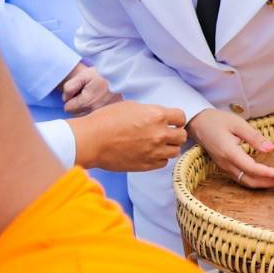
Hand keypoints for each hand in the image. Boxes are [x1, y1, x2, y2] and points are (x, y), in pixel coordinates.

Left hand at [60, 63, 119, 113]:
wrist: (121, 76)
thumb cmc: (101, 74)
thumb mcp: (82, 75)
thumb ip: (69, 87)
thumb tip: (65, 99)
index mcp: (86, 102)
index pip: (67, 108)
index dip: (70, 99)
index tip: (78, 92)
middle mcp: (94, 111)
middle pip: (76, 114)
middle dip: (77, 106)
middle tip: (86, 94)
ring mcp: (102, 114)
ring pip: (85, 117)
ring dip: (86, 109)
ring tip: (93, 98)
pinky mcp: (110, 114)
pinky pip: (96, 117)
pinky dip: (95, 112)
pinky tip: (99, 102)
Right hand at [68, 101, 187, 171]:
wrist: (91, 141)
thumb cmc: (106, 120)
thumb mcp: (131, 106)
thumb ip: (149, 112)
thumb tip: (158, 117)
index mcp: (156, 115)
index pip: (181, 117)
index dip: (176, 119)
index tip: (172, 121)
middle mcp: (159, 134)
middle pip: (182, 136)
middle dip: (176, 134)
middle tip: (167, 133)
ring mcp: (154, 151)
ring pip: (175, 151)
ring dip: (169, 147)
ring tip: (158, 144)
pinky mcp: (146, 165)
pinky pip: (163, 163)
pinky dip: (160, 158)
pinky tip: (150, 153)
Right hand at [187, 108, 273, 188]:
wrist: (198, 123)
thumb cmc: (218, 120)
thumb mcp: (237, 123)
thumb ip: (254, 137)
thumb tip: (271, 149)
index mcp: (229, 152)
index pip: (251, 168)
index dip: (268, 174)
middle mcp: (226, 163)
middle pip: (250, 180)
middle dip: (270, 183)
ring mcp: (224, 167)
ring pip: (246, 182)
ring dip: (264, 184)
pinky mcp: (225, 167)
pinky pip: (242, 179)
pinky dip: (256, 181)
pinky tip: (267, 179)